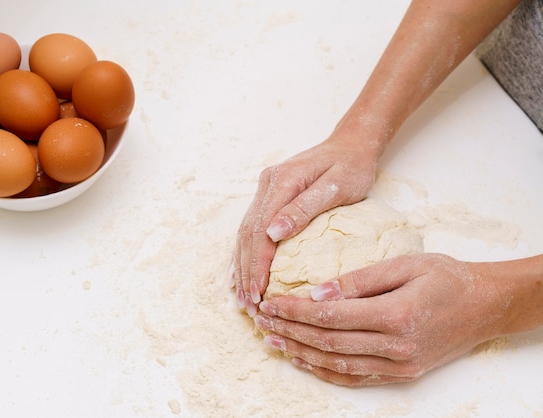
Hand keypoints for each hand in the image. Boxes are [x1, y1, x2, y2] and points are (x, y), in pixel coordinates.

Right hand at [232, 130, 379, 315]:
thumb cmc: (351, 166)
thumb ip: (304, 208)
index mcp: (282, 181)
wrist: (351, 144)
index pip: (262, 230)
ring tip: (245, 296)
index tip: (259, 292)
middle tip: (249, 303)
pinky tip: (243, 272)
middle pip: (248, 233)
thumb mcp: (337, 186)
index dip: (257, 264)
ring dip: (243, 265)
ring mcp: (266, 188)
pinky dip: (246, 252)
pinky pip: (252, 226)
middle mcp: (268, 183)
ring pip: (246, 232)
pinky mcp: (270, 194)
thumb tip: (273, 233)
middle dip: (246, 271)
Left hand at [254, 253, 505, 385]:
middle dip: (290, 330)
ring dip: (300, 352)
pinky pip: (355, 378)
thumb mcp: (405, 264)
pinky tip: (302, 360)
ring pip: (337, 364)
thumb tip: (318, 291)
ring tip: (272, 339)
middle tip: (261, 319)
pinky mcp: (401, 374)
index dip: (295, 310)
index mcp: (396, 315)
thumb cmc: (446, 277)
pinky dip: (324, 370)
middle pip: (328, 341)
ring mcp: (399, 365)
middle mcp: (396, 347)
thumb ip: (360, 279)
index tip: (269, 302)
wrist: (484, 306)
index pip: (331, 315)